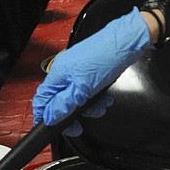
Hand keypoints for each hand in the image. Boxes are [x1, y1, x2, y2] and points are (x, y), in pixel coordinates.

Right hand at [32, 7, 150, 127]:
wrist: (127, 42)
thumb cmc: (105, 57)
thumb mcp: (83, 88)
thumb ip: (64, 104)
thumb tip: (49, 117)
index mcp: (58, 74)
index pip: (42, 99)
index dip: (46, 115)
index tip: (54, 128)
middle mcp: (65, 71)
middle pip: (60, 100)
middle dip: (73, 113)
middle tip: (80, 125)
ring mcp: (78, 70)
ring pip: (77, 97)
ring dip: (89, 106)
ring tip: (101, 106)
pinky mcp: (90, 70)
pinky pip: (88, 90)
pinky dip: (96, 97)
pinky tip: (105, 98)